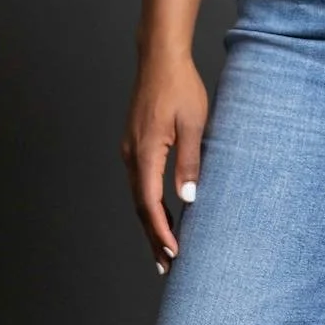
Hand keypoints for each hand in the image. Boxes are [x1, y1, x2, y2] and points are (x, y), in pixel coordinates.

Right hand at [120, 51, 207, 274]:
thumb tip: (188, 198)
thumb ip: (190, 162)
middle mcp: (132, 155)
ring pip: (139, 194)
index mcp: (145, 153)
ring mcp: (130, 149)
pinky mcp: (135, 142)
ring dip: (151, 221)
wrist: (160, 58)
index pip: (150, 204)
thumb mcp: (193, 123)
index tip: (173, 254)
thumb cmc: (180, 86)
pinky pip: (140, 180)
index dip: (161, 232)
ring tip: (164, 247)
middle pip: (141, 206)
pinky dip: (149, 202)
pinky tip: (160, 209)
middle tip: (166, 266)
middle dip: (153, 236)